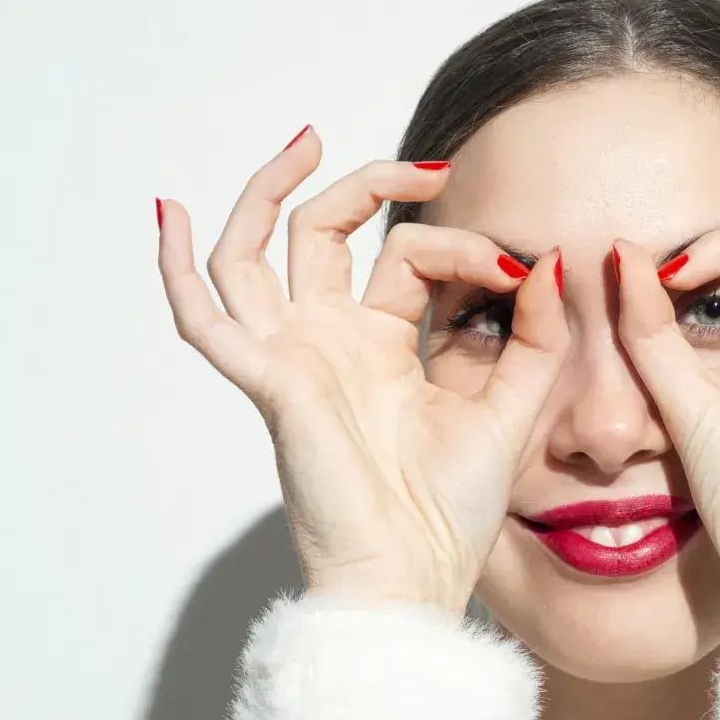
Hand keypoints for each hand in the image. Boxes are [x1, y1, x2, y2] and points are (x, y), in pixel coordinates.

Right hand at [157, 132, 567, 614]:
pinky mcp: (270, 384)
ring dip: (269, 192)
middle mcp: (327, 342)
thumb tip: (550, 263)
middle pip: (323, 232)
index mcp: (377, 345)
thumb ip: (533, 337)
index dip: (461, 246)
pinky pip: (206, 321)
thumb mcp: (512, 408)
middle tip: (428, 167)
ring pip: (255, 253)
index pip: (404, 255)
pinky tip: (170, 216)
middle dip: (369, 185)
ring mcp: (292, 358)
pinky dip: (177, 270)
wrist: (414, 578)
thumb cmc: (448, 513)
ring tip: (307, 141)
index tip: (519, 269)